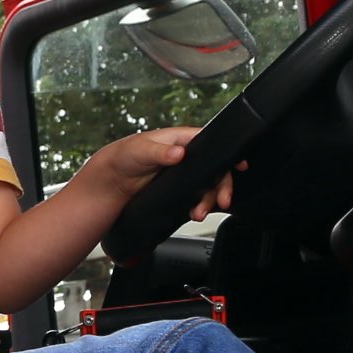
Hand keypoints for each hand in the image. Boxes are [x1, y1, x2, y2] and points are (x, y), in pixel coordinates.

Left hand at [75, 127, 236, 222]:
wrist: (112, 180)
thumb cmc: (125, 156)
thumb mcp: (141, 150)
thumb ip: (160, 152)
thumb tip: (178, 153)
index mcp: (182, 139)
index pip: (212, 144)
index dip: (228, 154)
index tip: (240, 165)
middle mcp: (188, 156)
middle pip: (216, 169)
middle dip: (222, 186)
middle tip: (222, 200)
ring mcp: (185, 174)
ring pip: (209, 186)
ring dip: (209, 200)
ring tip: (200, 213)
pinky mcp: (180, 190)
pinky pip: (197, 197)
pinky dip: (200, 206)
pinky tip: (195, 213)